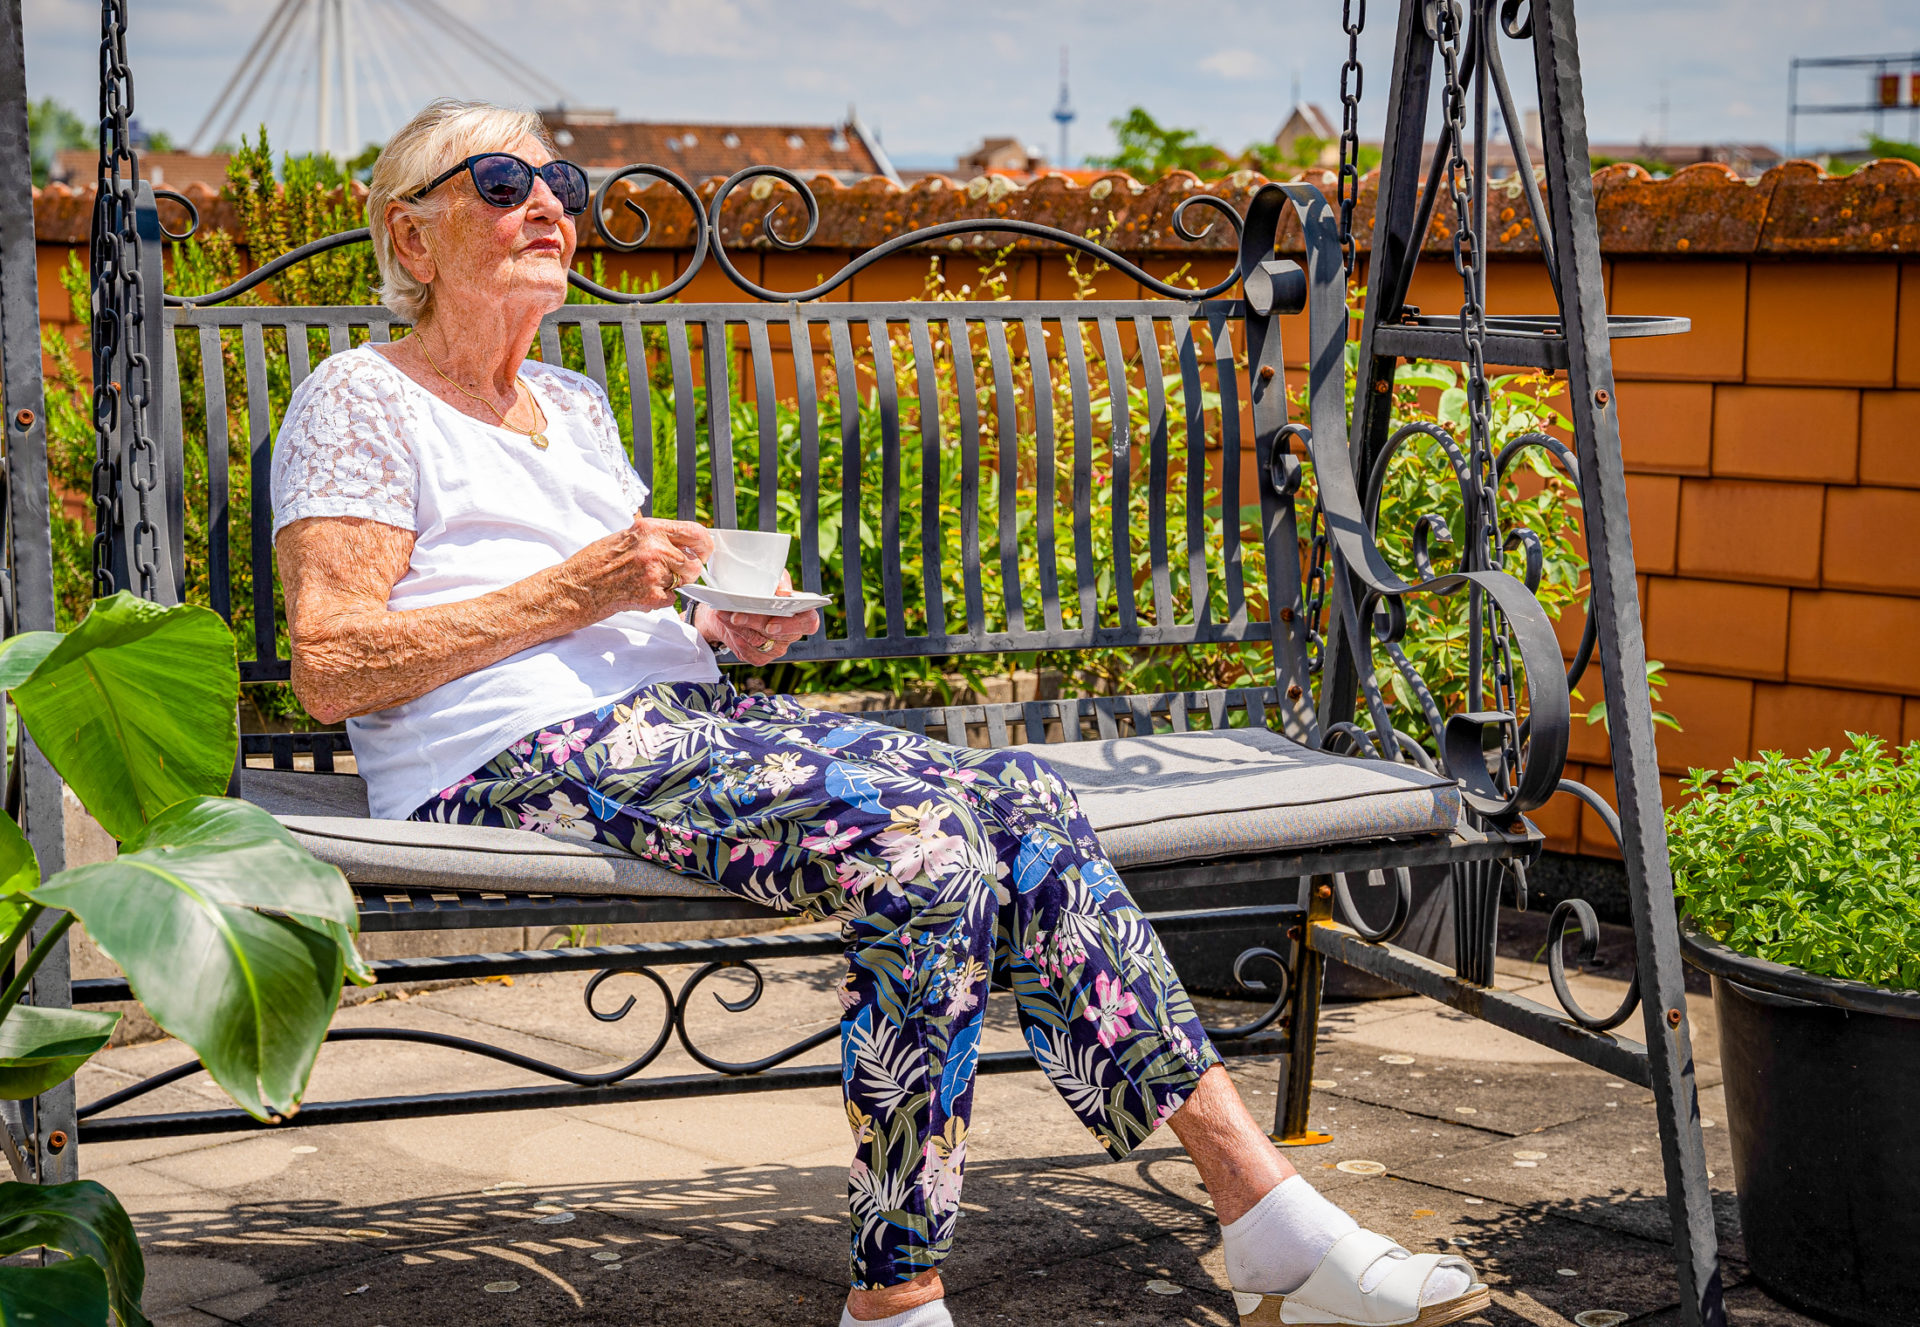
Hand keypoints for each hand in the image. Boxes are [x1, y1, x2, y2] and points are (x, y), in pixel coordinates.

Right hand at [569, 515, 712, 614]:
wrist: (577, 586)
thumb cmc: (597, 561)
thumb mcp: (627, 535)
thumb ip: (656, 537)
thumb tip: (684, 541)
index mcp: (649, 529)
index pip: (694, 531)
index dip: (705, 544)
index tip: (705, 551)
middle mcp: (655, 548)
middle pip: (694, 562)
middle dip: (687, 571)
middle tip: (670, 573)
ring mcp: (654, 572)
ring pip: (683, 582)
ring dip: (671, 585)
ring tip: (646, 581)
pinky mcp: (651, 595)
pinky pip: (670, 599)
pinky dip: (659, 599)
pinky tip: (639, 593)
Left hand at [696, 570, 819, 661]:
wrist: (734, 604)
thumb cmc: (758, 589)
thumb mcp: (770, 577)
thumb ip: (779, 582)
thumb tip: (783, 593)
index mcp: (801, 613)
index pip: (808, 622)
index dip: (792, 625)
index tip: (771, 622)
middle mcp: (792, 633)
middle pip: (777, 633)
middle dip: (755, 623)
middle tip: (736, 615)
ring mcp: (777, 647)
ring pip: (760, 642)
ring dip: (739, 628)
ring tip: (724, 615)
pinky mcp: (761, 657)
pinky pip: (750, 654)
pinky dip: (737, 642)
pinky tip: (729, 629)